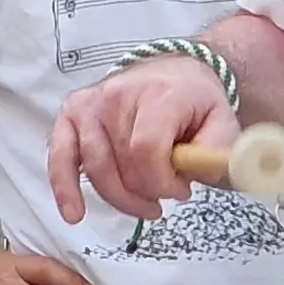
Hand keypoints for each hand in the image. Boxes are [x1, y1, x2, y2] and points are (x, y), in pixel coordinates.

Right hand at [50, 55, 233, 223]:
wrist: (173, 72)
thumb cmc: (195, 100)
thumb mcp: (223, 121)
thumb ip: (216, 150)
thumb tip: (199, 175)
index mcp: (156, 94)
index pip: (146, 150)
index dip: (162, 182)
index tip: (181, 191)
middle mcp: (117, 96)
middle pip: (122, 165)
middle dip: (146, 193)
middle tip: (167, 195)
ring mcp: (90, 105)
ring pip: (96, 170)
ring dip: (120, 198)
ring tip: (143, 205)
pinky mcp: (71, 115)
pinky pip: (60, 157)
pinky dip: (64, 187)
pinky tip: (74, 213)